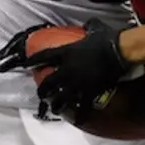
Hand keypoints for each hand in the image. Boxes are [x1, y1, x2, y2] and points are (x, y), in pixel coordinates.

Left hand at [0, 18, 130, 120]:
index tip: (25, 64)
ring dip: (56, 105)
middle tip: (41, 94)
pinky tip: (78, 120)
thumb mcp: (95, 27)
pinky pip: (83, 107)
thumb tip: (89, 23)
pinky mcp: (90, 92)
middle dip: (43, 90)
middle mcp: (68, 69)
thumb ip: (89, 26)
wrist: (119, 51)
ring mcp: (78, 83)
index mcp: (66, 53)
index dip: (32, 61)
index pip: (44, 56)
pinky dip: (80, 115)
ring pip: (61, 98)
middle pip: (49, 83)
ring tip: (54, 109)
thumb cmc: (107, 38)